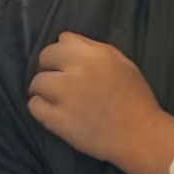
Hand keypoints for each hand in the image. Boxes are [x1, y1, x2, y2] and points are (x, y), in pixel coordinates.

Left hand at [29, 32, 173, 173]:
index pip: (64, 39)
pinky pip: (34, 106)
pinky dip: (40, 107)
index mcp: (97, 54)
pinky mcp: (57, 119)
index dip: (65, 51)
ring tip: (56, 98)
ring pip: (37, 82)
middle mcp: (78, 70)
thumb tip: (69, 46)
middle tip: (59, 80)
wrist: (139, 134)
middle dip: (50, 66)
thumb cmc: (135, 98)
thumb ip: (96, 51)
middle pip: (45, 57)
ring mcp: (65, 95)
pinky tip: (52, 111)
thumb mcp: (122, 63)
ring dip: (43, 89)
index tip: (68, 62)